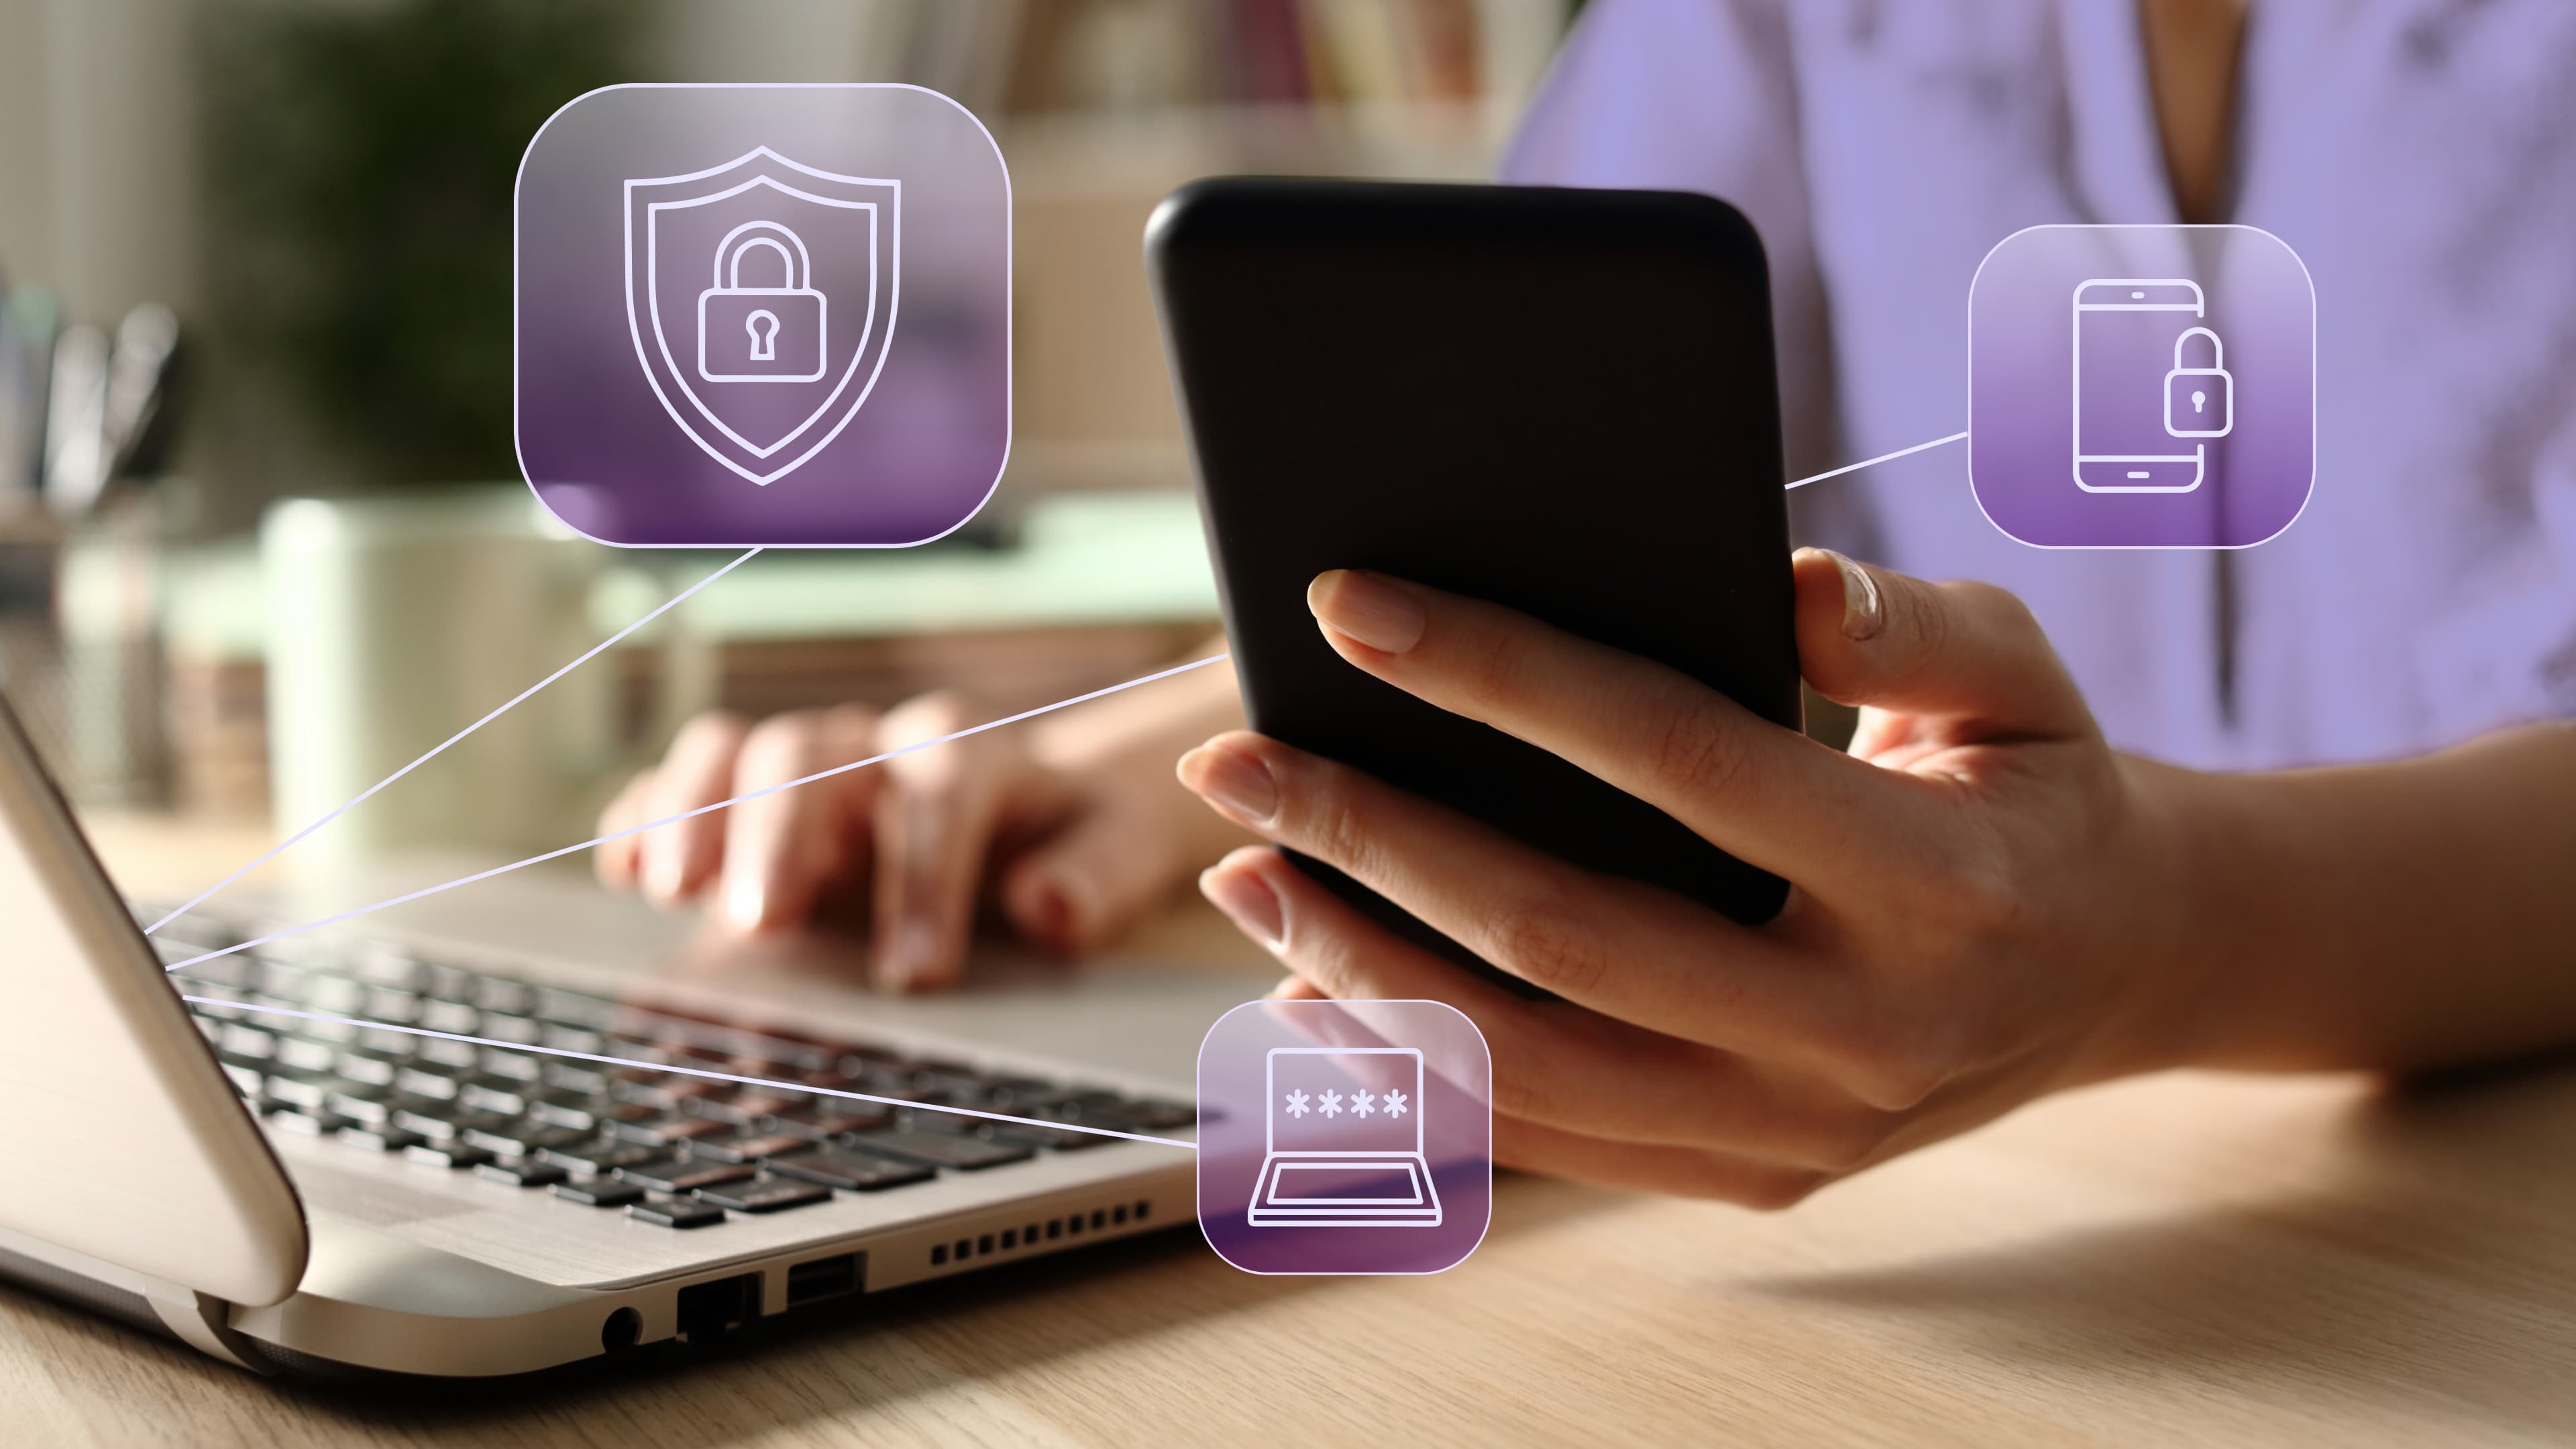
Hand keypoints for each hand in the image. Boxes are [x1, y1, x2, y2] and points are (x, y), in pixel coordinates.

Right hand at [598, 675, 1240, 990]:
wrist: (1034, 808)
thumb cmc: (1069, 836)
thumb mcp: (1114, 852)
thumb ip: (1096, 874)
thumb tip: (1051, 904)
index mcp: (969, 753)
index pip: (941, 789)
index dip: (925, 875)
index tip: (918, 971)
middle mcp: (874, 746)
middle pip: (811, 753)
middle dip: (783, 831)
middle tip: (766, 922)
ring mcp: (802, 769)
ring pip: (735, 752)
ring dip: (695, 812)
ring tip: (669, 889)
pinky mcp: (744, 802)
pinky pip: (680, 785)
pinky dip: (645, 819)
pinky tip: (624, 874)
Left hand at [1178, 552, 2205, 1206]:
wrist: (2120, 969)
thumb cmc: (2035, 786)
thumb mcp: (2022, 673)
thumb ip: (1908, 624)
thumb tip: (1776, 579)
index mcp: (1938, 878)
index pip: (1679, 759)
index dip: (1501, 675)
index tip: (1351, 607)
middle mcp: (1865, 1026)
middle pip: (1563, 931)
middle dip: (1373, 836)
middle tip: (1238, 756)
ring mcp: (1803, 1127)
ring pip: (1533, 1062)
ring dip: (1360, 967)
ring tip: (1243, 872)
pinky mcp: (1755, 1176)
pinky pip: (1552, 1139)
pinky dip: (1418, 1074)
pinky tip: (1316, 994)